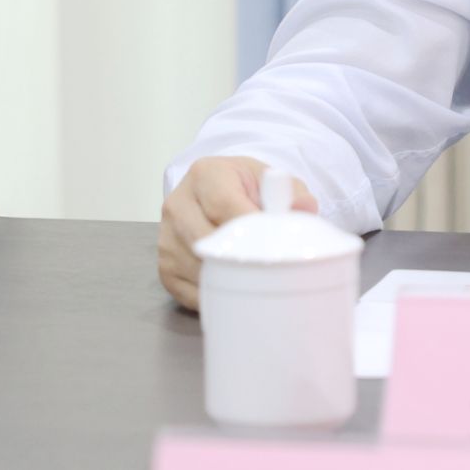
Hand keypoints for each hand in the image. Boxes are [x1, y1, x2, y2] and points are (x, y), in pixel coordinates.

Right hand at [157, 156, 316, 310]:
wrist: (216, 194)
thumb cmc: (247, 188)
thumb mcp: (271, 180)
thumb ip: (292, 192)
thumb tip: (304, 209)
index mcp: (205, 174)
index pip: (224, 205)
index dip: (250, 228)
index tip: (275, 243)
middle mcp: (178, 204)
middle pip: (207, 241)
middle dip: (242, 257)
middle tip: (272, 268)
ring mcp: (166, 239)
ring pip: (198, 269)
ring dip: (230, 278)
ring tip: (260, 276)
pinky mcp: (165, 267)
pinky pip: (191, 292)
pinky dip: (217, 294)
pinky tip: (239, 287)